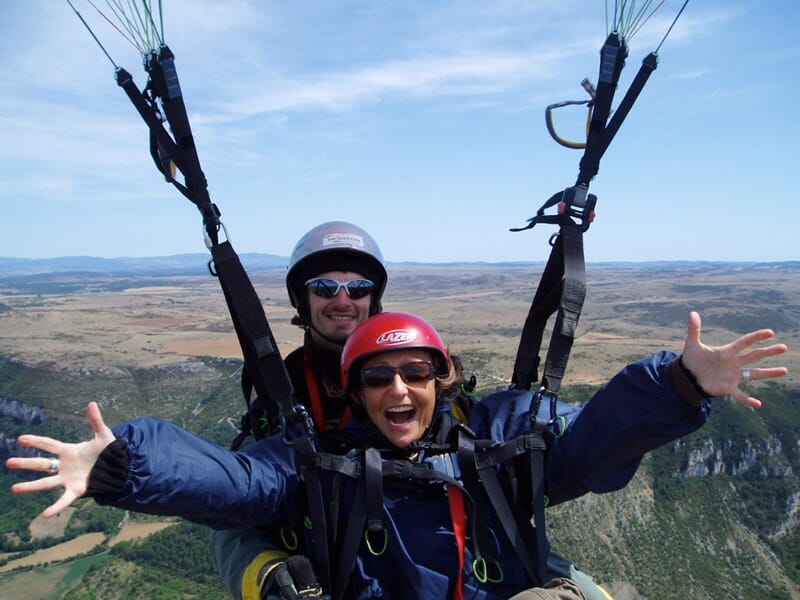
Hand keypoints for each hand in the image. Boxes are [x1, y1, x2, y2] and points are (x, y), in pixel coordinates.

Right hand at [6, 402, 114, 516]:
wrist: (118, 467)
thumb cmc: (109, 451)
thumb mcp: (103, 435)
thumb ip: (96, 421)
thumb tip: (92, 403)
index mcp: (69, 451)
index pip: (49, 444)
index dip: (36, 441)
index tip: (21, 439)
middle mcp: (64, 465)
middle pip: (42, 464)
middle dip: (26, 463)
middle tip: (8, 462)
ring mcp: (68, 479)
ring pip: (46, 483)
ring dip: (31, 486)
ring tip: (14, 489)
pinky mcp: (76, 490)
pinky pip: (63, 500)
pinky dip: (55, 507)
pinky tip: (46, 514)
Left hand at [680, 311, 788, 408]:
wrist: (687, 377)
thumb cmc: (692, 360)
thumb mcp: (692, 344)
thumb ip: (694, 329)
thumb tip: (692, 313)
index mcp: (728, 352)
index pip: (745, 342)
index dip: (757, 337)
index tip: (770, 333)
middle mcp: (734, 363)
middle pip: (755, 356)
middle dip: (768, 352)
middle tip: (783, 347)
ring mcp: (733, 376)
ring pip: (754, 374)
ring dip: (769, 373)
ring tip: (784, 370)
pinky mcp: (728, 388)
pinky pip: (740, 394)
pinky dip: (748, 399)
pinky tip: (757, 404)